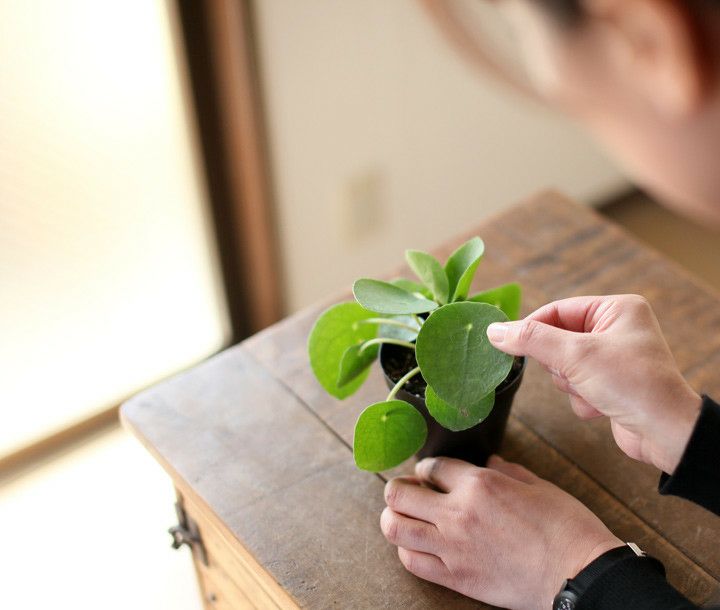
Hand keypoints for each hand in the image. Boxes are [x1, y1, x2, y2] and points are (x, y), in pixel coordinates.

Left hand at [381, 456, 621, 609]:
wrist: (579, 574)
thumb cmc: (565, 526)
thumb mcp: (538, 485)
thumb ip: (507, 470)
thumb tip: (490, 461)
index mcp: (480, 483)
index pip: (432, 466)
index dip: (427, 468)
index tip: (431, 475)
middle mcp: (458, 512)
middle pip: (399, 494)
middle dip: (398, 489)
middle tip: (409, 492)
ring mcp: (453, 547)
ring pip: (395, 528)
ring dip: (394, 519)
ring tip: (404, 518)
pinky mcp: (456, 577)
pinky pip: (412, 562)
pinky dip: (407, 551)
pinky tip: (418, 546)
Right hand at [487, 295, 701, 473]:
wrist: (666, 434)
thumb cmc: (631, 384)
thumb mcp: (576, 355)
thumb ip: (532, 340)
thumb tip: (494, 331)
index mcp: (616, 309)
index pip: (557, 310)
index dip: (532, 327)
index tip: (507, 343)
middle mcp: (616, 329)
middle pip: (557, 339)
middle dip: (560, 364)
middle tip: (573, 373)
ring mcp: (613, 358)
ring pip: (563, 366)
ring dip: (570, 384)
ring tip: (593, 391)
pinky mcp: (610, 384)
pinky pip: (576, 386)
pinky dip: (582, 398)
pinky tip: (602, 405)